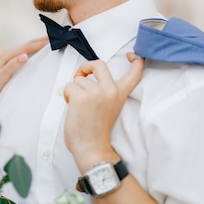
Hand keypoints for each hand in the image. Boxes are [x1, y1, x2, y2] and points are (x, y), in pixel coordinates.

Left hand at [0, 36, 47, 106]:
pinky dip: (35, 52)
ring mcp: (10, 59)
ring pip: (28, 49)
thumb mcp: (0, 77)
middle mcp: (8, 55)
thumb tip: (24, 56)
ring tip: (52, 42)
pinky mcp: (12, 64)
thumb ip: (12, 66)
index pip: (26, 47)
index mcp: (6, 55)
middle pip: (28, 45)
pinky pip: (26, 54)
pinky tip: (41, 53)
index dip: (40, 43)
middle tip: (57, 37)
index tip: (53, 40)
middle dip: (42, 40)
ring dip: (39, 45)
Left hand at [62, 53, 144, 170]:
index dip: (136, 62)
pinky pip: (68, 86)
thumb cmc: (96, 131)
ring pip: (78, 79)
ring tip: (78, 106)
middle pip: (98, 64)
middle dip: (85, 67)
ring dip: (73, 90)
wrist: (92, 148)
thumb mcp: (107, 108)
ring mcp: (96, 93)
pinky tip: (72, 108)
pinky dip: (66, 96)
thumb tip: (86, 79)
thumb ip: (103, 92)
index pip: (133, 75)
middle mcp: (110, 90)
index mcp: (119, 94)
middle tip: (81, 77)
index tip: (135, 56)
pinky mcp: (81, 97)